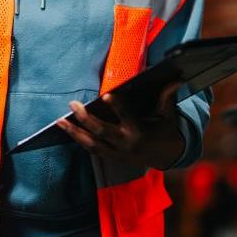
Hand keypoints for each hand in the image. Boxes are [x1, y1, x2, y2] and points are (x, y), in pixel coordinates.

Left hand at [56, 82, 184, 169]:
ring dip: (74, 132)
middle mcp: (126, 143)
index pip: (126, 116)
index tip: (106, 96)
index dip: (117, 106)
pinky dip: (79, 140)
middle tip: (73, 104)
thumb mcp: (167, 114)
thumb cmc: (165, 130)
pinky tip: (67, 131)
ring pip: (92, 143)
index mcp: (139, 131)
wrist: (166, 156)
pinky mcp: (112, 158)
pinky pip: (92, 149)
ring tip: (60, 121)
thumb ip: (167, 97)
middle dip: (85, 118)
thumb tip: (177, 78)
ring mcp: (117, 153)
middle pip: (102, 131)